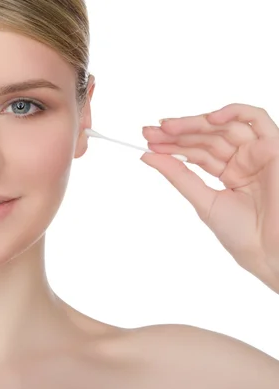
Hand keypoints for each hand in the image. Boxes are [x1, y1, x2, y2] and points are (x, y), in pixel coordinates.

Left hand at [140, 103, 278, 292]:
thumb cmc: (242, 234)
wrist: (269, 251)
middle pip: (206, 137)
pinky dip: (234, 112)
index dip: (171, 145)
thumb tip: (147, 156)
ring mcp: (258, 152)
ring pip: (223, 127)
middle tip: (150, 132)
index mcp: (230, 173)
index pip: (196, 152)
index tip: (147, 142)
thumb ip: (178, 175)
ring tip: (167, 128)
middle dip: (177, 133)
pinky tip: (209, 119)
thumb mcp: (202, 199)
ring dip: (194, 124)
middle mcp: (244, 160)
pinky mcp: (274, 147)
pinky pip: (256, 118)